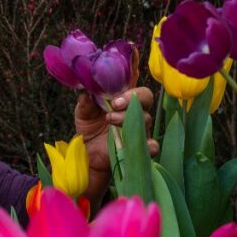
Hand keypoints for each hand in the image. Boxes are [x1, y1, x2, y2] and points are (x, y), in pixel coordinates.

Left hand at [74, 87, 159, 202]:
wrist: (89, 153)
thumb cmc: (90, 128)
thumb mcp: (84, 114)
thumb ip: (86, 103)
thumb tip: (86, 92)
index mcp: (123, 98)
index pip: (134, 84)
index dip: (129, 83)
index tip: (115, 92)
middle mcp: (134, 110)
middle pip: (145, 97)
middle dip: (131, 98)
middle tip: (115, 104)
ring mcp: (139, 128)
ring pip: (145, 118)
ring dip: (127, 118)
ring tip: (110, 120)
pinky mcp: (140, 146)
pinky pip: (152, 145)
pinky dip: (151, 146)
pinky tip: (146, 146)